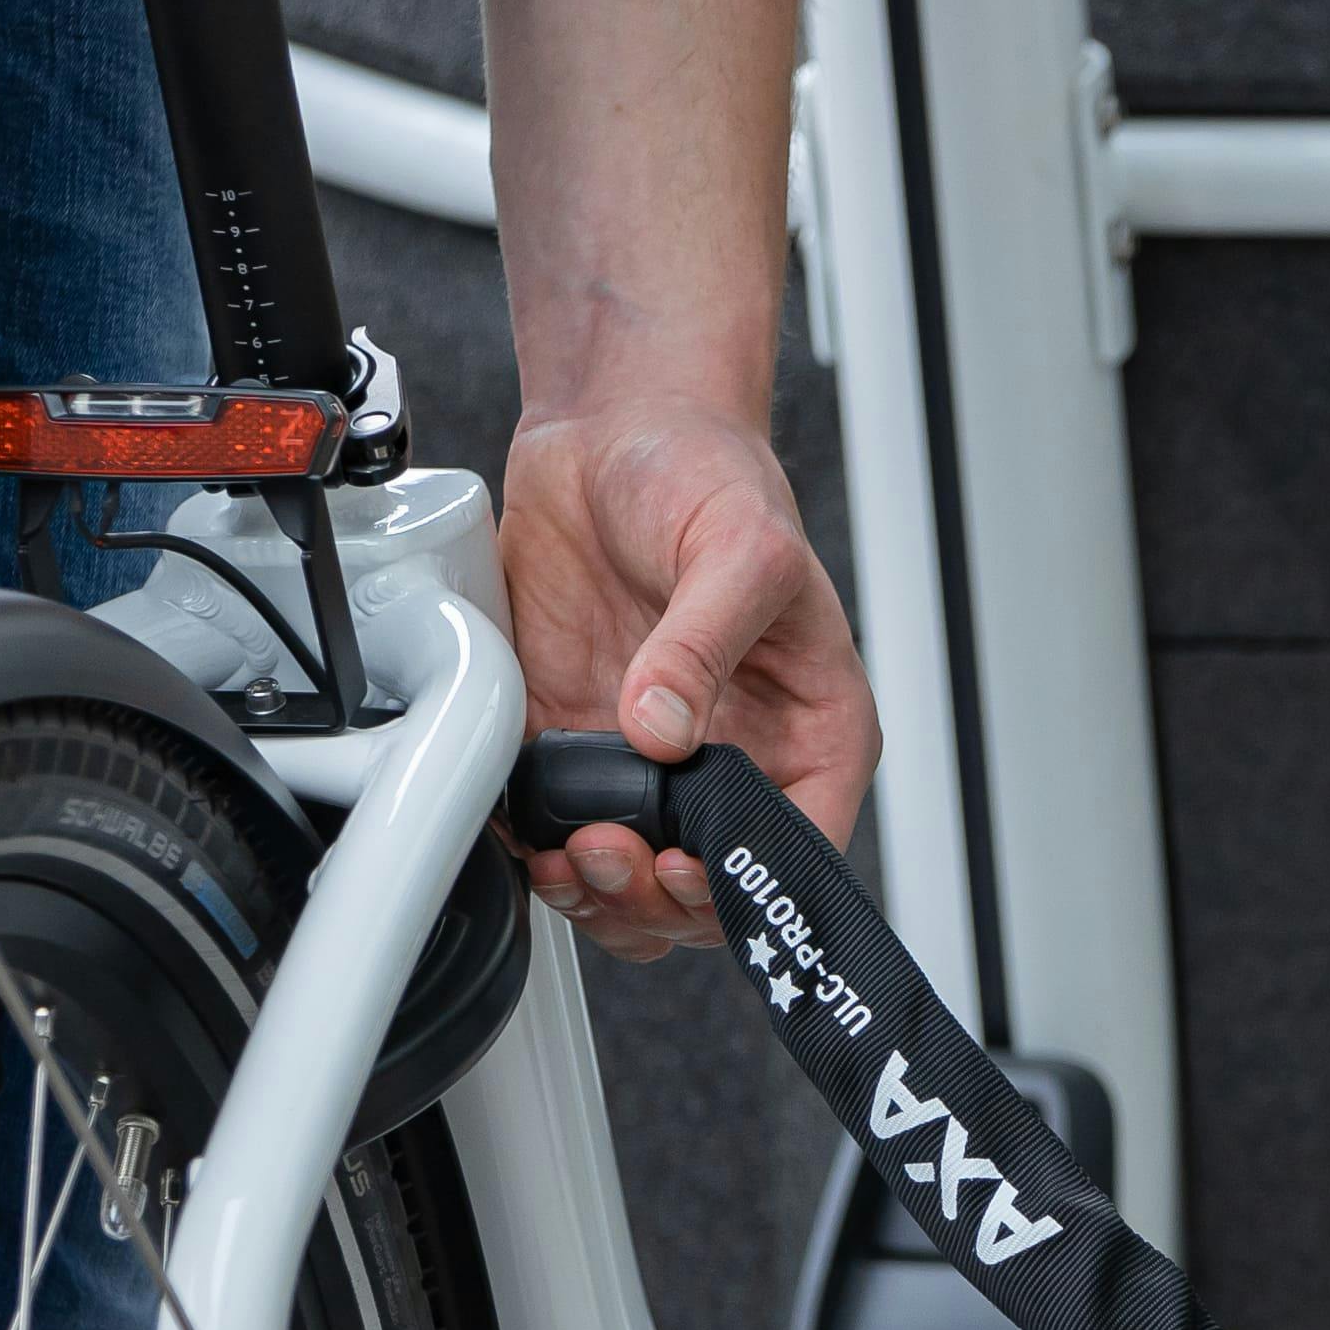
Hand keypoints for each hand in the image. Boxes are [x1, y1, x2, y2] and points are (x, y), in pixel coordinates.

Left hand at [498, 393, 877, 961]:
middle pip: (709, 893)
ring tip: (560, 851)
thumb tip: (664, 727)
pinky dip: (533, 852)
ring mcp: (652, 767)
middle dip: (653, 897)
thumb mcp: (737, 544)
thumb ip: (705, 639)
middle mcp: (735, 763)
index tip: (682, 866)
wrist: (610, 432)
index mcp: (811, 732)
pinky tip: (517, 823)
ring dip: (594, 894)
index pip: (799, 849)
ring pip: (633, 889)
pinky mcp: (576, 751)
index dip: (742, 884)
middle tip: (603, 850)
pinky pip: (557, 837)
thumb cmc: (708, 474)